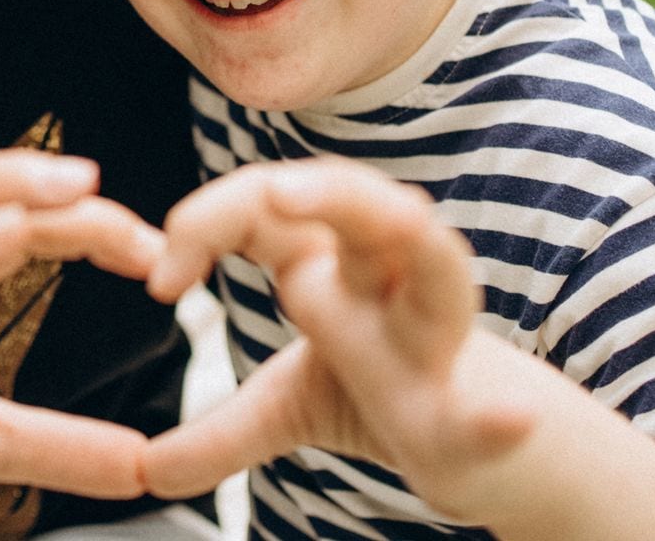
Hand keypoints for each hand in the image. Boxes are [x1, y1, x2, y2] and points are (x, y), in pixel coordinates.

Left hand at [138, 159, 532, 514]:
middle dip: (322, 188)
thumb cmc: (389, 390)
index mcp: (338, 266)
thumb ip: (220, 428)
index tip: (158, 281)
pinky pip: (490, 413)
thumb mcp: (290, 406)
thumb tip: (148, 467)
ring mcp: (436, 340)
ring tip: (401, 218)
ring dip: (416, 236)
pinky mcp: (471, 413)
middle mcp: (392, 281)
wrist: (488, 451)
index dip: (210, 224)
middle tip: (272, 195)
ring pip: (440, 265)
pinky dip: (497, 418)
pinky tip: (506, 420)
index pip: (272, 211)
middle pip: (361, 204)